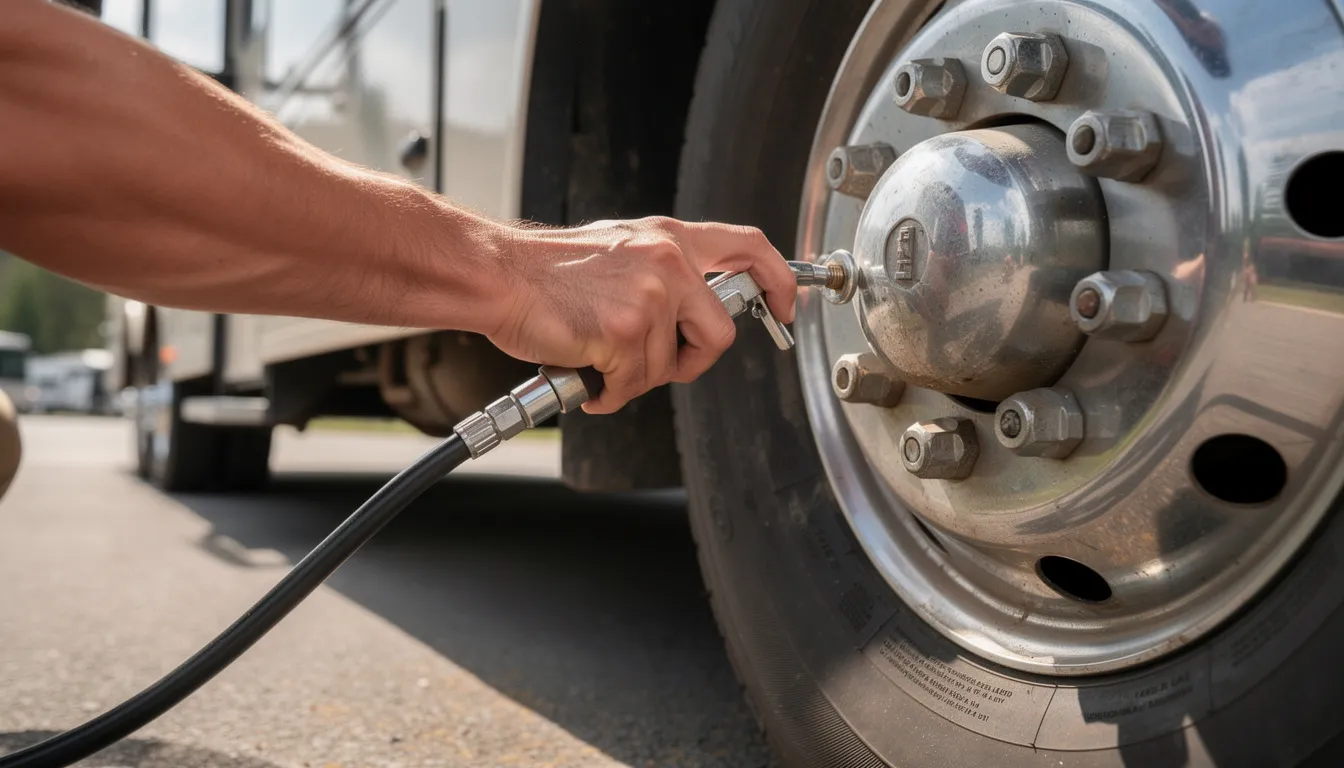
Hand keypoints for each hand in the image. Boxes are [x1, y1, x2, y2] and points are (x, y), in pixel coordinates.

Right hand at [486, 216, 795, 413]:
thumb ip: (663, 272)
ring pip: (669, 368)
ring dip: (634, 378)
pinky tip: (587, 375)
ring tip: (600, 360)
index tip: (784, 309)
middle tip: (656, 364)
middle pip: (720, 333)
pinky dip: (609, 392)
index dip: (779, 284)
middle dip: (692, 361)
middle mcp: (668, 261)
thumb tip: (692, 313)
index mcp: (670, 238)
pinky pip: (633, 385)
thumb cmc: (548, 273)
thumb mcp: (619, 250)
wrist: (500, 276)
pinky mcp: (625, 331)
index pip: (750, 249)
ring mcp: (650, 296)